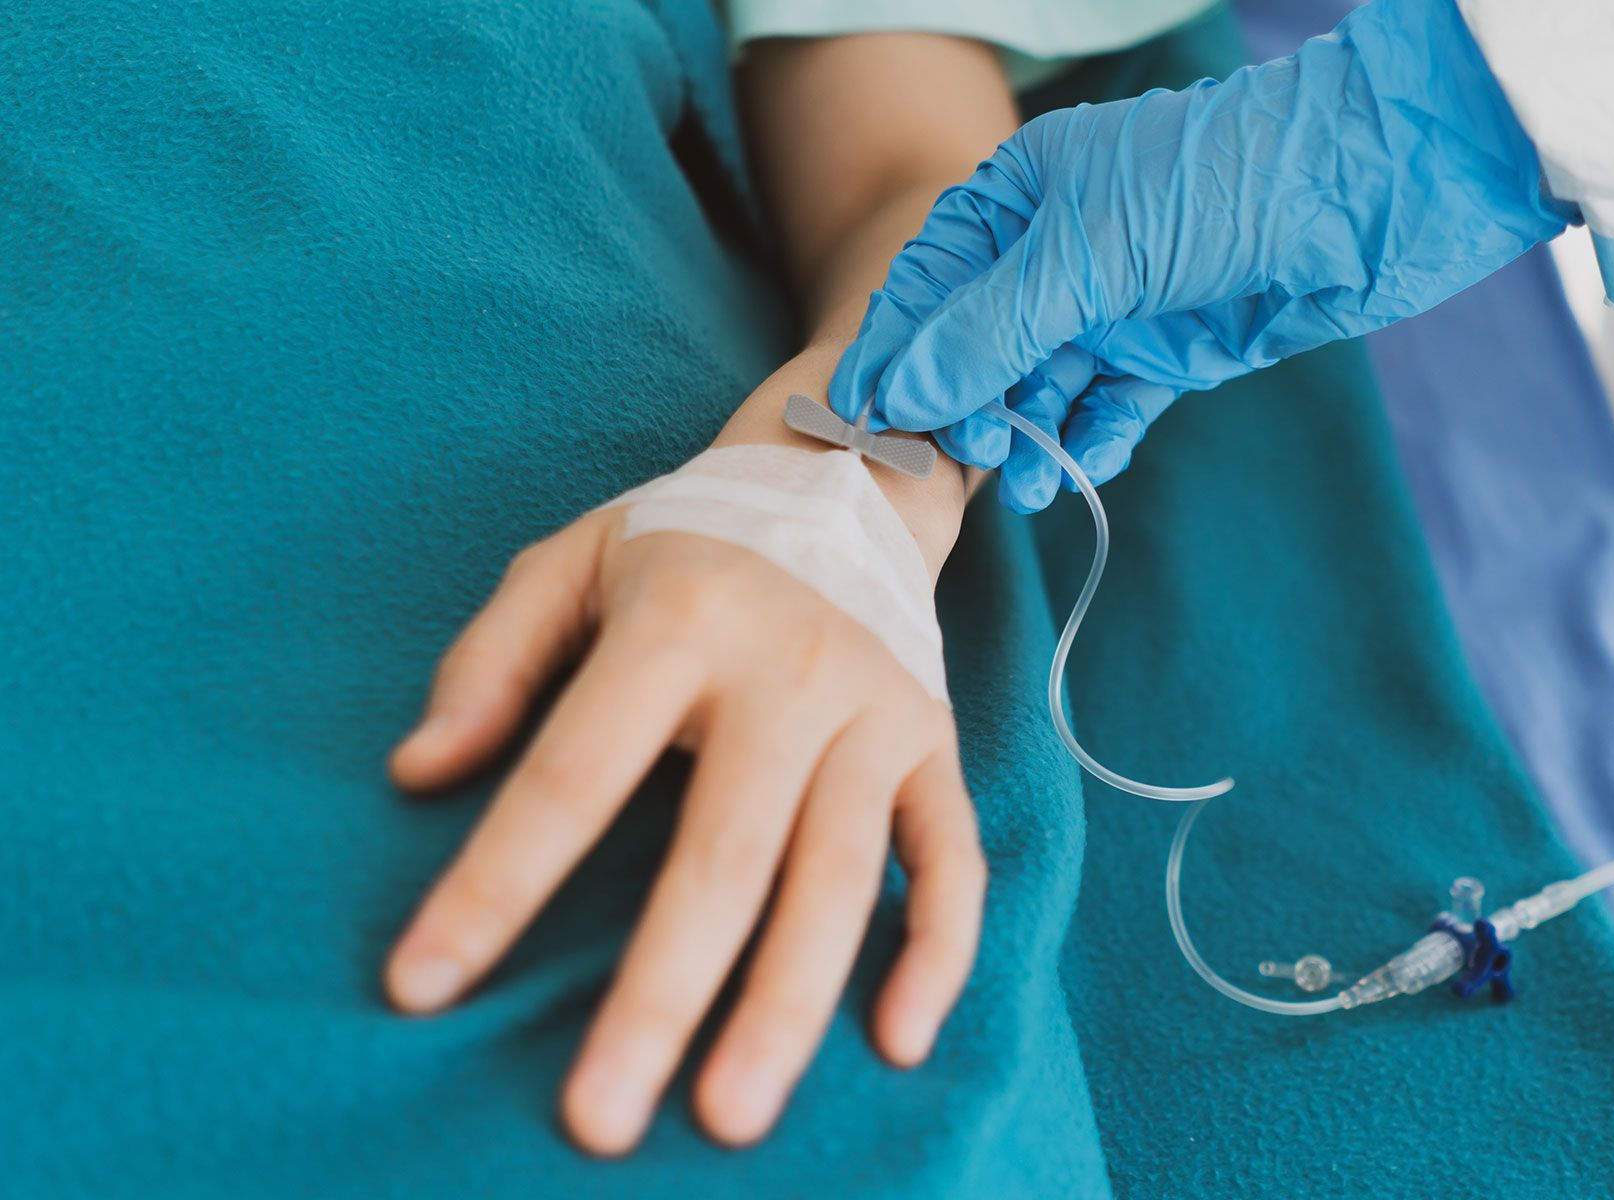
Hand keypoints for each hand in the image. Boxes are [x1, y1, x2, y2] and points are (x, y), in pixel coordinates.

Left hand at [384, 462, 984, 1152]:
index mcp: (678, 625)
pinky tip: (894, 1040)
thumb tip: (415, 774)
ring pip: (838, 876)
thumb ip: (491, 659)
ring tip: (732, 1116)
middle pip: (722, 855)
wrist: (847, 480)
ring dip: (786, 1002)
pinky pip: (951, 857)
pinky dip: (935, 948)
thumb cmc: (686, 539)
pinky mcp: (932, 744)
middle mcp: (787, 673)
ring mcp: (873, 714)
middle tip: (599, 1119)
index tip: (420, 986)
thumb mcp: (571, 561)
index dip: (494, 885)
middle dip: (658, 995)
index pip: (573, 772)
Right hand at [829, 0, 1567, 509]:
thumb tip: (901, 394)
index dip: (896, 353)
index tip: (863, 422)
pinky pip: (1109, 409)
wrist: (1362, 199)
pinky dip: (1094, 439)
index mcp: (1019, 197)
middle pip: (981, 348)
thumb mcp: (1084, 258)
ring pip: (1044, 389)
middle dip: (970, 409)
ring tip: (1030, 488)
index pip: (929, 284)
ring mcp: (1115, 304)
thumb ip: (988, 331)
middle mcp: (1057, 252)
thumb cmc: (1214, 193)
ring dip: (1033, 440)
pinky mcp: (1167, 352)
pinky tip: (1084, 467)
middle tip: (968, 464)